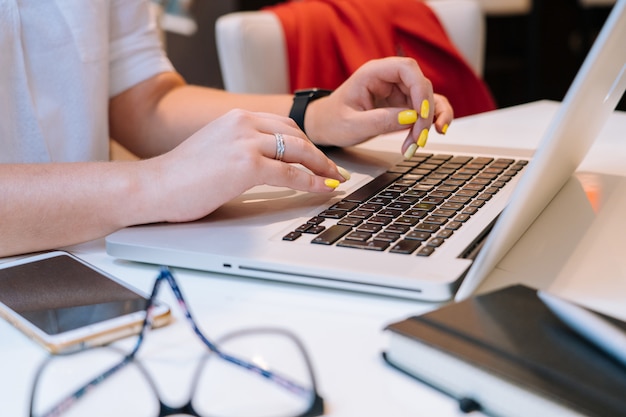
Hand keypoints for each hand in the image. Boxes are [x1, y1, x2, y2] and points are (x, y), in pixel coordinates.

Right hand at [145, 109, 348, 222]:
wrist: (153, 187)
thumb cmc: (180, 177)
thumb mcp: (216, 149)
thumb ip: (241, 147)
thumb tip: (269, 162)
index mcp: (236, 118)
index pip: (284, 126)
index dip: (307, 143)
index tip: (319, 157)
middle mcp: (243, 123)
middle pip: (297, 136)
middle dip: (320, 155)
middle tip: (334, 170)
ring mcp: (245, 142)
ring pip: (299, 151)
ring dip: (322, 167)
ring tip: (333, 180)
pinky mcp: (247, 165)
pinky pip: (291, 174)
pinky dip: (312, 182)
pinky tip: (323, 189)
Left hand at [304, 57, 453, 156]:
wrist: (325, 126)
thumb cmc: (332, 121)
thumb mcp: (352, 125)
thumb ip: (380, 121)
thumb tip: (411, 118)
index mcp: (373, 73)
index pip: (406, 69)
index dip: (419, 89)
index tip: (421, 113)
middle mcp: (388, 78)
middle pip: (420, 86)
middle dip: (425, 113)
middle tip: (418, 138)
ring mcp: (397, 91)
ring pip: (426, 99)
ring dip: (430, 120)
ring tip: (422, 141)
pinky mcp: (402, 105)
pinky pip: (423, 110)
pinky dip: (429, 123)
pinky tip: (432, 134)